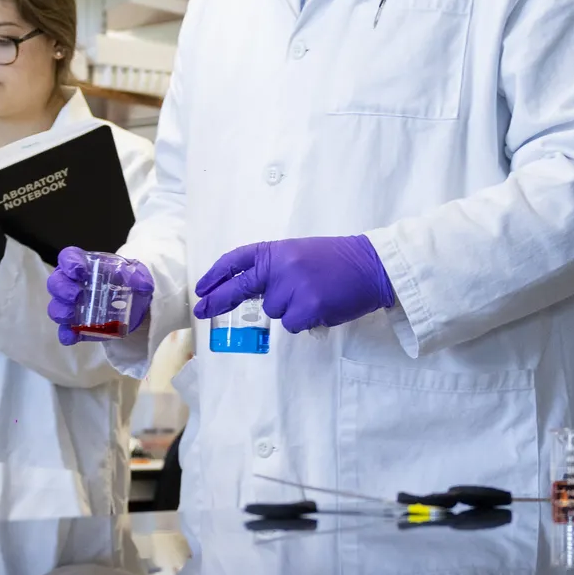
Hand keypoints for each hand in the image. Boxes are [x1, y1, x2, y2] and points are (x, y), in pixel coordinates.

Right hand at [46, 247, 153, 345]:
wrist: (133, 303)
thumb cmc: (128, 282)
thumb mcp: (137, 275)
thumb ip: (140, 277)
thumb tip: (143, 285)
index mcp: (83, 265)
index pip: (68, 257)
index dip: (68, 263)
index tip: (79, 271)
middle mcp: (71, 284)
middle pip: (56, 283)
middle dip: (62, 289)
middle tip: (77, 295)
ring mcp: (71, 306)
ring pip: (56, 307)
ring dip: (61, 311)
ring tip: (72, 315)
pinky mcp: (76, 326)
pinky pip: (64, 331)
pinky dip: (66, 334)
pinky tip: (73, 336)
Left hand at [192, 236, 394, 333]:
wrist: (371, 266)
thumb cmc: (338, 260)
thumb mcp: (300, 253)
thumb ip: (275, 268)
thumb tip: (251, 292)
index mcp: (277, 250)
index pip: (237, 259)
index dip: (217, 274)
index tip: (202, 287)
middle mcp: (280, 266)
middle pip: (240, 287)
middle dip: (218, 301)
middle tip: (202, 310)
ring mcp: (292, 287)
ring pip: (273, 311)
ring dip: (289, 310)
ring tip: (314, 294)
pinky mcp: (306, 307)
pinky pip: (292, 324)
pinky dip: (305, 320)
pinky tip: (322, 306)